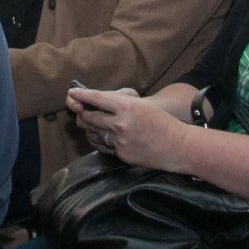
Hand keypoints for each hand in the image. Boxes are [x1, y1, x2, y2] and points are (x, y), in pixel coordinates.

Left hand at [67, 86, 190, 172]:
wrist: (178, 146)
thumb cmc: (161, 121)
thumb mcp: (142, 104)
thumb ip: (120, 101)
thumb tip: (97, 100)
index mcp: (127, 106)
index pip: (97, 98)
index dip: (81, 95)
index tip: (71, 93)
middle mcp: (121, 123)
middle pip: (90, 117)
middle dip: (82, 114)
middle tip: (80, 110)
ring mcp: (120, 140)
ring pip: (94, 132)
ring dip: (91, 128)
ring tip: (94, 123)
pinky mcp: (122, 154)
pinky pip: (104, 146)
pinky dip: (101, 141)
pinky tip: (106, 137)